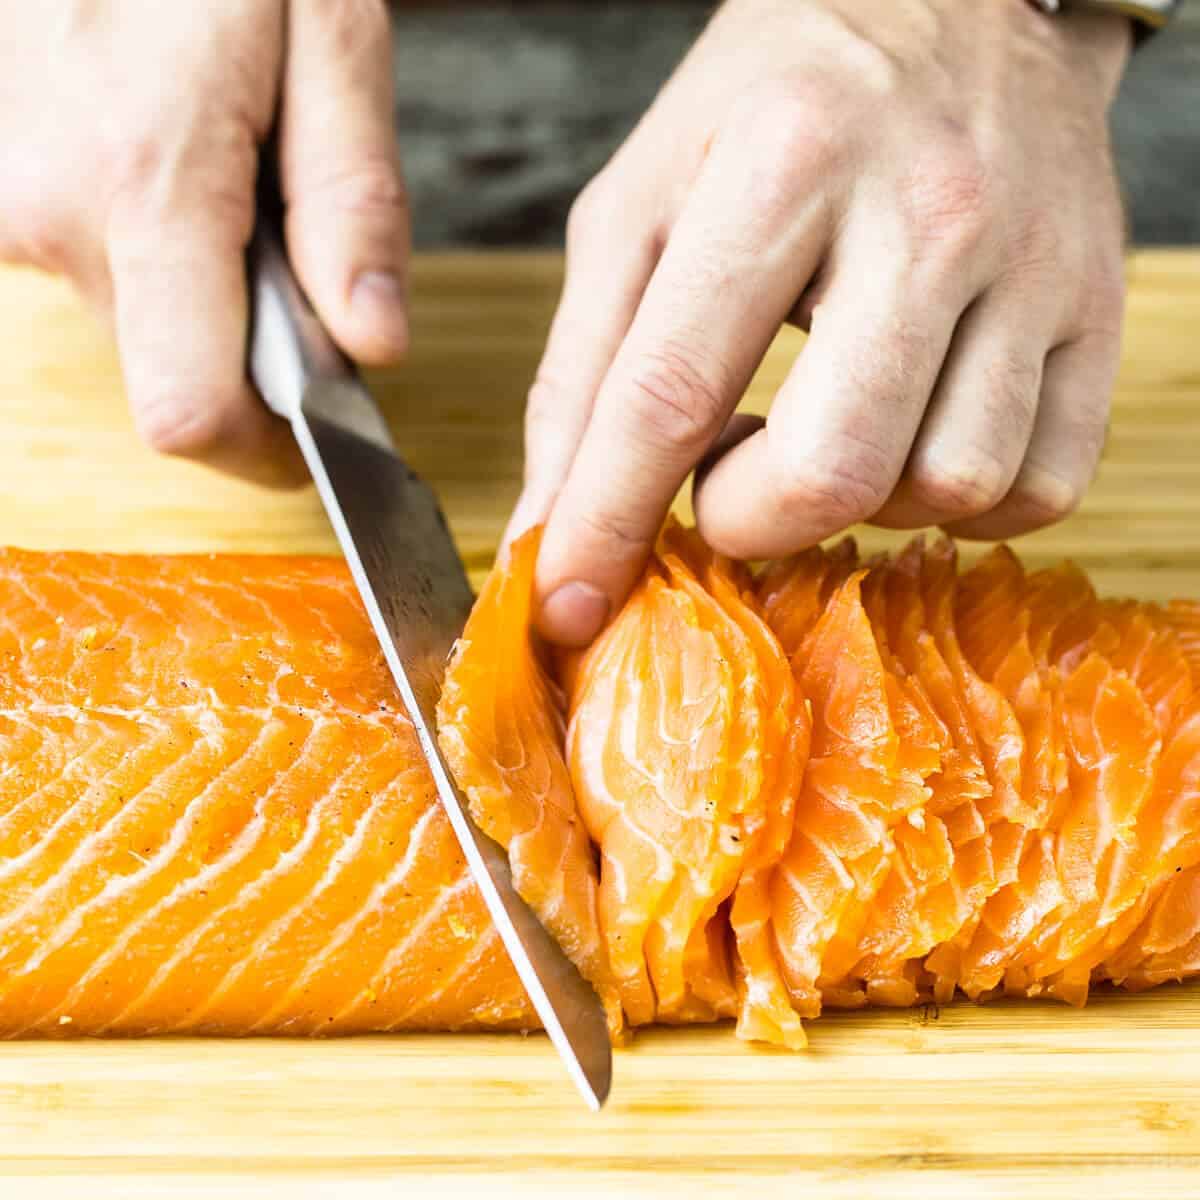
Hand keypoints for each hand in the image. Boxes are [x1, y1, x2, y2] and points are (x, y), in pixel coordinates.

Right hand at [0, 0, 407, 484]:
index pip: (192, 410)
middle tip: (297, 257)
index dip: (263, 451)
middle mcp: (54, 210)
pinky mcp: (0, 190)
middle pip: (172, 375)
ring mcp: (10, 203)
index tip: (322, 440)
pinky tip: (181, 170)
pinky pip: (100, 268)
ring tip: (234, 181)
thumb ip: (354, 204)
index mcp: (148, 183)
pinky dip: (158, 252)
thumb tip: (371, 347)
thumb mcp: (332, 38)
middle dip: (252, 355)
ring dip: (206, 293)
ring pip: (138, 322)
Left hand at [514, 0, 1130, 645]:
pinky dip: (959, 502)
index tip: (569, 602)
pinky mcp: (1100, 310)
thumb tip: (550, 524)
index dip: (608, 520)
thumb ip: (584, 371)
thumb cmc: (776, 107)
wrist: (960, 3)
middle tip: (724, 479)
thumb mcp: (644, 206)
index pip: (672, 392)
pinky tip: (908, 438)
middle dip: (749, 520)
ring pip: (947, 487)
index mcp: (783, 162)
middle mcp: (927, 211)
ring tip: (821, 429)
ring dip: (857, 503)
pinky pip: (1040, 487)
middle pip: (831, 469)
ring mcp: (1035, 263)